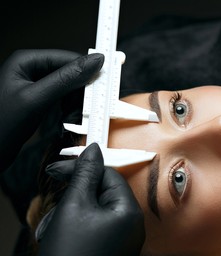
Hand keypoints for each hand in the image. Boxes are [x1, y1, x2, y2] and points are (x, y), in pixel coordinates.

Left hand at [0, 49, 103, 171]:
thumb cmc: (0, 125)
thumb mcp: (36, 100)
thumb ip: (66, 79)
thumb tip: (94, 62)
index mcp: (26, 61)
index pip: (68, 58)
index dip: (87, 73)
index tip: (103, 87)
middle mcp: (30, 71)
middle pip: (70, 74)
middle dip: (80, 92)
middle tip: (85, 109)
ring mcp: (34, 87)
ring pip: (68, 88)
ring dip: (75, 103)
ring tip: (72, 117)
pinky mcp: (37, 102)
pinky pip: (62, 100)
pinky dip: (68, 110)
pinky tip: (66, 119)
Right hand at [36, 143, 144, 255]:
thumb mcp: (74, 206)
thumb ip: (85, 175)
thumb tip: (93, 149)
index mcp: (129, 212)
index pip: (110, 175)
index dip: (84, 169)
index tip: (61, 168)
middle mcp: (131, 226)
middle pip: (102, 193)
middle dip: (75, 195)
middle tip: (55, 202)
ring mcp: (123, 239)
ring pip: (94, 210)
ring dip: (71, 212)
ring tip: (55, 228)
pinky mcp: (112, 248)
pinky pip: (95, 226)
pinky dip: (76, 225)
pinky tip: (60, 234)